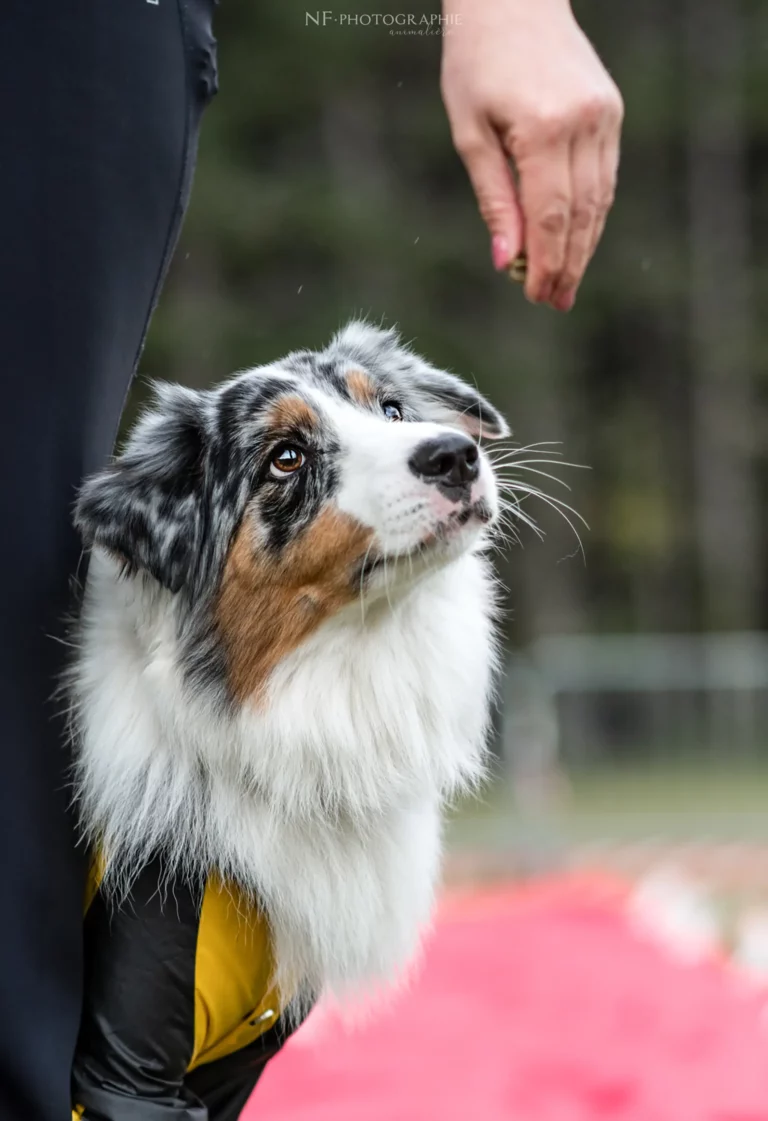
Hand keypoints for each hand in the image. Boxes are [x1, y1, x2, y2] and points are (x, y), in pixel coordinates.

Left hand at [441, 0, 622, 309]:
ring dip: (584, 246)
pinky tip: (576, 240)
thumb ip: (493, 200)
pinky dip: (591, 213)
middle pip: (581, 215)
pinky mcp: (611, 111)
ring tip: (566, 283)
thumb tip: (506, 261)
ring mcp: (604, 116)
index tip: (538, 298)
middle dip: (568, 265)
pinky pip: (605, 176)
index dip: (548, 264)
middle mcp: (584, 123)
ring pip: (599, 200)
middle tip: (555, 303)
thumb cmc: (476, 63)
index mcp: (544, 129)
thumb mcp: (470, 133)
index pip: (552, 217)